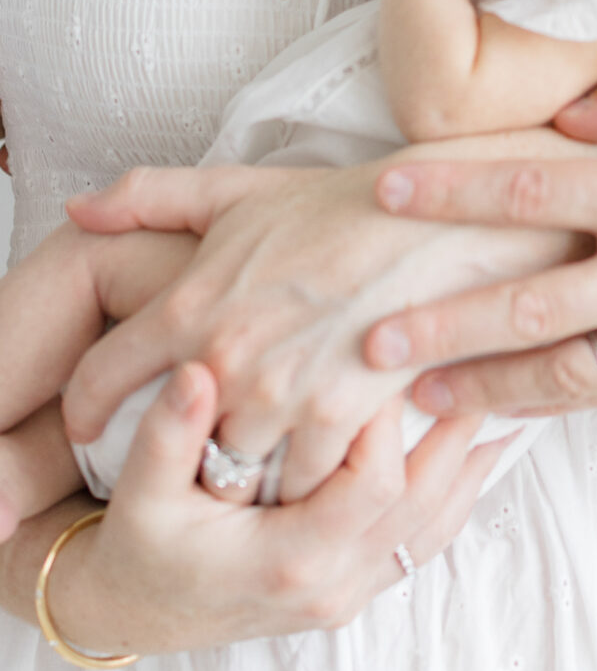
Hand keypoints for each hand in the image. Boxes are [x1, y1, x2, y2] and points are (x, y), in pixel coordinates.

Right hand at [1, 361, 492, 656]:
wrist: (134, 613)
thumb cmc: (140, 548)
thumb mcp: (140, 493)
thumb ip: (170, 435)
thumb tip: (197, 371)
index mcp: (287, 562)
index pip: (373, 487)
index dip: (388, 423)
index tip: (388, 360)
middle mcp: (331, 587)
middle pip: (424, 502)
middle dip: (450, 430)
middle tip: (469, 356)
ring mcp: (349, 593)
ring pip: (436, 524)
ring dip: (466, 458)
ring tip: (495, 389)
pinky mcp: (355, 587)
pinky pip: (425, 540)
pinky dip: (455, 490)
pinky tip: (477, 443)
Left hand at [61, 160, 571, 497]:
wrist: (442, 221)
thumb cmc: (343, 207)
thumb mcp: (239, 190)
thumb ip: (150, 198)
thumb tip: (79, 209)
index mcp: (189, 304)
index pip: (100, 379)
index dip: (87, 409)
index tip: (92, 424)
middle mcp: (224, 359)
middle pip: (175, 438)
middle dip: (190, 439)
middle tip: (211, 429)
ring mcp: (282, 394)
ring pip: (236, 469)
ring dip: (251, 465)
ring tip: (271, 447)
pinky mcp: (337, 418)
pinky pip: (299, 480)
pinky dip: (308, 474)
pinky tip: (322, 450)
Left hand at [361, 48, 596, 414]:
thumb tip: (573, 116)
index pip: (532, 190)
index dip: (451, 193)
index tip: (386, 191)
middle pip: (524, 306)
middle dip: (439, 323)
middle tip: (367, 336)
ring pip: (561, 373)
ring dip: (481, 387)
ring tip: (414, 397)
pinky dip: (551, 405)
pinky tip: (504, 410)